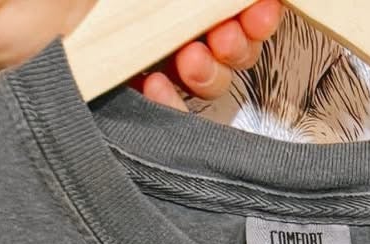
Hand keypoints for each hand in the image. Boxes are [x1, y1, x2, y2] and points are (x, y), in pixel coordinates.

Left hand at [0, 1, 283, 101]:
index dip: (250, 5)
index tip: (261, 5)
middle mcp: (148, 7)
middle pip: (221, 33)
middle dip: (238, 38)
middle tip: (230, 34)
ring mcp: (130, 45)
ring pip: (196, 74)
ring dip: (209, 72)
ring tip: (191, 62)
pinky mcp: (109, 85)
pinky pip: (157, 108)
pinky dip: (169, 103)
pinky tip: (158, 88)